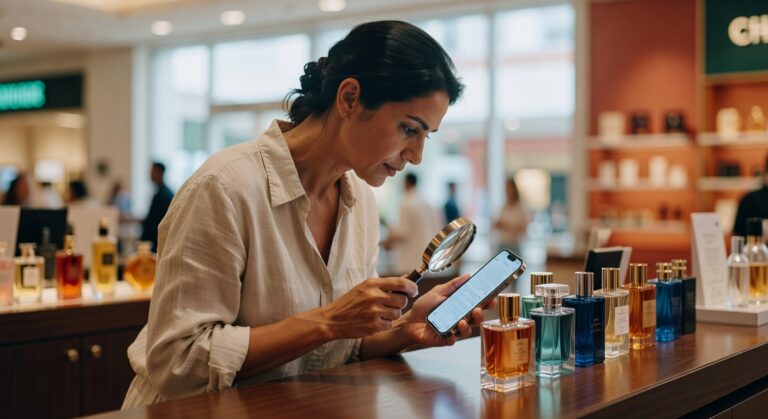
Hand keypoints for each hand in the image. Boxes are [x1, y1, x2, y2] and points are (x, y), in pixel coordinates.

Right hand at [296, 277, 417, 339]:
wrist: (333, 319)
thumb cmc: (350, 302)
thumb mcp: (364, 287)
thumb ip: (385, 284)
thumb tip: (407, 278)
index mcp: (372, 284)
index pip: (401, 283)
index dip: (412, 287)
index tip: (413, 290)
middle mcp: (374, 297)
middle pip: (402, 300)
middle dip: (400, 302)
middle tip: (391, 303)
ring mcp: (374, 312)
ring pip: (397, 313)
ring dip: (392, 314)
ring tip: (379, 312)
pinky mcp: (374, 326)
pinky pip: (390, 324)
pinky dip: (385, 323)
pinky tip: (374, 320)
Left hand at [401, 275, 496, 346]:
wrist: (409, 321)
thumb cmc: (424, 307)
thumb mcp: (438, 292)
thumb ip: (452, 285)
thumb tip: (467, 276)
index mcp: (460, 307)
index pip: (478, 305)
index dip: (487, 302)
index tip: (492, 297)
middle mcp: (460, 319)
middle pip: (476, 319)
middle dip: (480, 314)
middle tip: (479, 308)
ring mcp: (453, 330)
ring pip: (467, 330)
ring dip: (468, 325)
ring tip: (463, 320)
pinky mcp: (444, 339)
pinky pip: (452, 340)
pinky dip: (454, 336)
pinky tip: (453, 332)